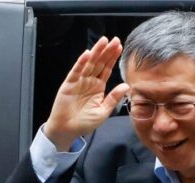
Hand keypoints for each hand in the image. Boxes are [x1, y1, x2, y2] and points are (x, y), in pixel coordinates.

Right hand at [44, 36, 129, 150]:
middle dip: (106, 51)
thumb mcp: (103, 111)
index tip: (120, 47)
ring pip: (89, 64)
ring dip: (96, 52)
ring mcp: (79, 81)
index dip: (113, 58)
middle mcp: (89, 81)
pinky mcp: (69, 84)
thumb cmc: (85, 122)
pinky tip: (87, 54)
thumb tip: (126, 86)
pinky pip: (76, 71)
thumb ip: (113, 98)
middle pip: (99, 63)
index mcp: (98, 87)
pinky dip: (81, 63)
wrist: (67, 130)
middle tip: (114, 39)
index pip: (107, 69)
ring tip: (103, 41)